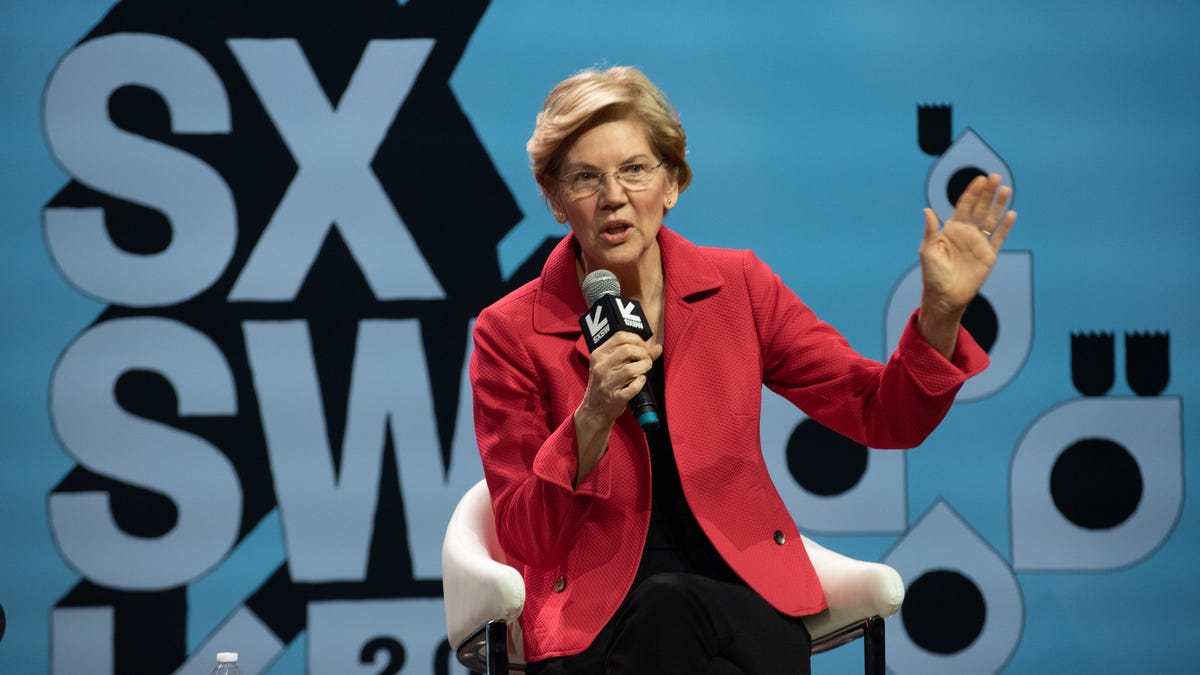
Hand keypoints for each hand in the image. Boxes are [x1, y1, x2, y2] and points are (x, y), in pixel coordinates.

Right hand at [572, 332, 661, 485]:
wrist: (594, 410)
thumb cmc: (605, 384)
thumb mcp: (613, 365)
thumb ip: (635, 354)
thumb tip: (657, 347)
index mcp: (599, 355)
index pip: (620, 336)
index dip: (637, 339)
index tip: (643, 346)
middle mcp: (601, 367)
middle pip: (627, 350)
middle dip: (643, 353)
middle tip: (646, 360)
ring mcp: (607, 383)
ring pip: (631, 369)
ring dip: (644, 367)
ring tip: (645, 369)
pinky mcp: (615, 397)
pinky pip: (633, 387)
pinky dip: (641, 383)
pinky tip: (640, 381)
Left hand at [918, 173, 1015, 355]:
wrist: (945, 297)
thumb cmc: (932, 275)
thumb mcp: (927, 251)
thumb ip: (930, 230)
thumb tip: (927, 210)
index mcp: (951, 230)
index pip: (964, 206)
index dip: (972, 192)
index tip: (980, 179)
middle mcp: (966, 233)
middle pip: (980, 208)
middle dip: (987, 193)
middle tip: (996, 177)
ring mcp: (978, 243)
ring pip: (991, 219)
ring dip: (999, 205)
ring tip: (1006, 189)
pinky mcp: (988, 255)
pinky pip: (998, 237)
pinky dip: (1005, 226)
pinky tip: (1012, 214)